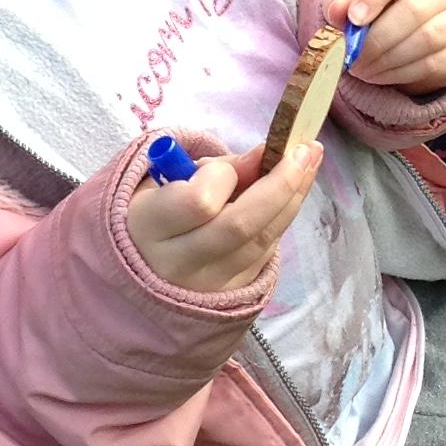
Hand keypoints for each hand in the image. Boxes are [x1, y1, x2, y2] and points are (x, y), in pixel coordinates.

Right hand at [126, 140, 321, 293]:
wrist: (135, 274)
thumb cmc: (151, 214)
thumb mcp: (164, 181)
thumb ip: (213, 169)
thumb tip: (266, 153)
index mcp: (148, 227)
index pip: (198, 202)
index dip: (225, 177)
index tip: (235, 160)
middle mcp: (176, 264)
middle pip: (241, 225)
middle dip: (282, 183)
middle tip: (307, 149)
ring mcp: (206, 287)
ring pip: (261, 241)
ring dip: (293, 198)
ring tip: (310, 160)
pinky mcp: (229, 296)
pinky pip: (264, 254)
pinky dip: (281, 220)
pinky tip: (293, 192)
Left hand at [323, 0, 445, 93]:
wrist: (415, 35)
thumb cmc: (382, 10)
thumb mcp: (357, 0)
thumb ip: (342, 0)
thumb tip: (338, 10)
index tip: (353, 19)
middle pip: (414, 9)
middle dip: (376, 38)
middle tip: (353, 56)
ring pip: (425, 39)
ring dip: (387, 59)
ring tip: (362, 68)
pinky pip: (432, 64)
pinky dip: (400, 73)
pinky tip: (381, 74)